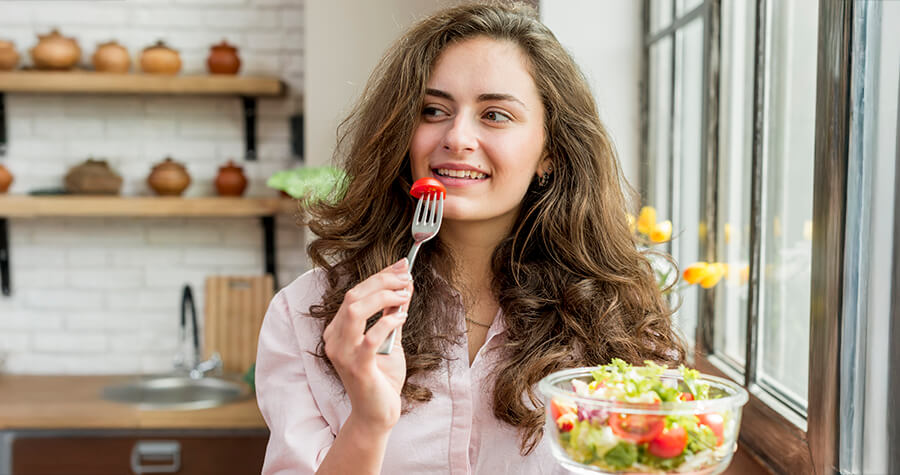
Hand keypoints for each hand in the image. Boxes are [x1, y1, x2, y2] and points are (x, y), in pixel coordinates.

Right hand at [323, 258, 412, 432]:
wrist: (377, 413)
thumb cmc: (382, 378)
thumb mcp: (390, 339)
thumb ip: (393, 313)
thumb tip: (404, 285)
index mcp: (337, 330)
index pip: (355, 293)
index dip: (379, 276)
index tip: (401, 265)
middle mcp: (335, 339)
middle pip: (353, 296)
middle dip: (382, 281)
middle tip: (406, 276)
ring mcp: (343, 353)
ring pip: (355, 310)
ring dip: (383, 297)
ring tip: (404, 295)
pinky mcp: (357, 367)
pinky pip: (370, 337)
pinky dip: (388, 322)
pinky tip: (402, 317)